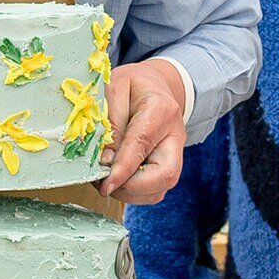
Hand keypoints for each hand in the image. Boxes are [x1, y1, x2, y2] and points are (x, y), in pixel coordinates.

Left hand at [96, 59, 186, 204]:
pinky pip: (153, 191)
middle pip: (165, 176)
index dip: (123, 169)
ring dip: (130, 193)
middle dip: (131, 187)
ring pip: (159, 189)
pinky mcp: (169, 167)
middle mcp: (175, 136)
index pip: (142, 145)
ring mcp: (175, 154)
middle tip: (103, 182)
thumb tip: (105, 159)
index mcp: (161, 110)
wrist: (156, 86)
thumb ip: (110, 121)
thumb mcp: (115, 88)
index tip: (106, 184)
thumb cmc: (134, 85)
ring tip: (106, 180)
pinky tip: (117, 179)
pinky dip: (133, 192)